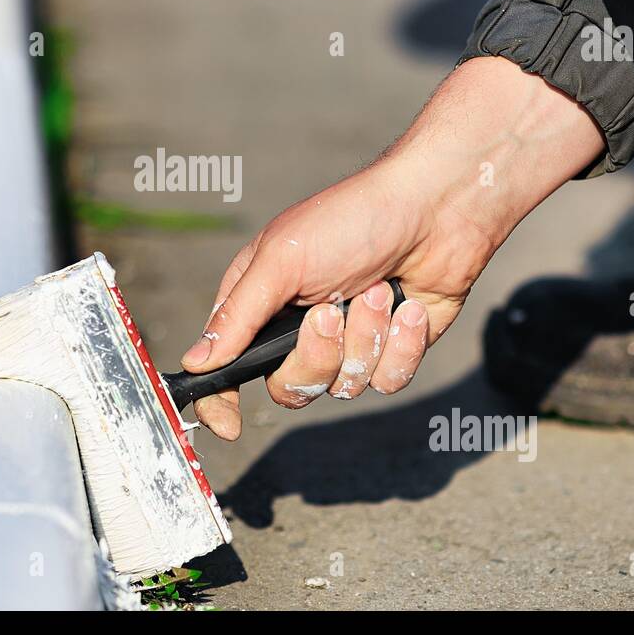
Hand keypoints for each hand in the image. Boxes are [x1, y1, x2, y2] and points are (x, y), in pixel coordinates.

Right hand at [180, 57, 605, 439]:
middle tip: (333, 308)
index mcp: (261, 303)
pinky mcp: (393, 350)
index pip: (228, 367)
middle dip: (318, 352)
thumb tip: (195, 361)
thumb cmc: (353, 220)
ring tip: (381, 289)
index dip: (221, 400)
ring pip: (344, 386)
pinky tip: (410, 307)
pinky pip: (387, 380)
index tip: (229, 425)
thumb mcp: (282, 262)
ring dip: (366, 336)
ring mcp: (348, 342)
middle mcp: (300, 328)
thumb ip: (237, 316)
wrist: (438, 209)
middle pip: (290, 387)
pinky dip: (401, 344)